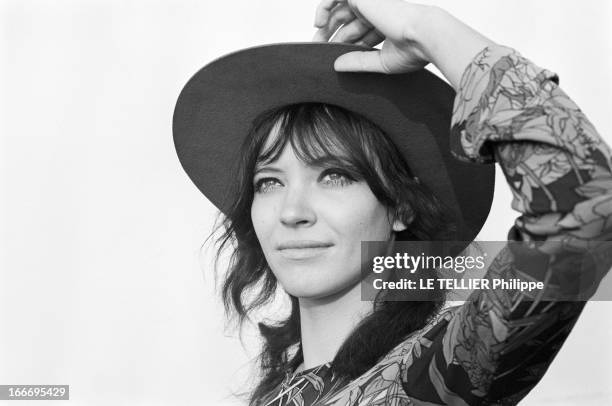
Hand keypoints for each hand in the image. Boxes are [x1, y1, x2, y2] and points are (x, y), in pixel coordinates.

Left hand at [312, 0, 495, 88]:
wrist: (424, 36)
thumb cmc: (414, 49)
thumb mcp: (380, 61)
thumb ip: (358, 61)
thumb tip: (337, 65)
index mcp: (384, 25)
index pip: (357, 32)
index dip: (342, 44)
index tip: (330, 56)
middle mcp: (377, 12)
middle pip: (346, 21)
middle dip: (330, 35)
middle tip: (319, 48)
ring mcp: (369, 3)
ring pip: (339, 9)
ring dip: (326, 24)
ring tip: (318, 38)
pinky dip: (324, 7)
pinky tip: (319, 23)